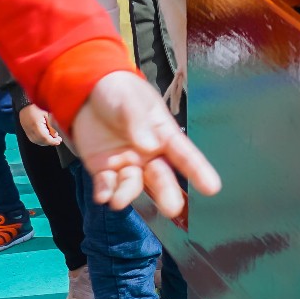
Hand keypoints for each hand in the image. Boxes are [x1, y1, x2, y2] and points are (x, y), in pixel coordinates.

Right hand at [18, 103, 62, 147]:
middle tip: (58, 140)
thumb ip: (51, 125)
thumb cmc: (37, 107)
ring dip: (46, 142)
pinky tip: (46, 138)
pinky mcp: (26, 131)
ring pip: (37, 141)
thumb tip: (55, 135)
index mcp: (36, 125)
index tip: (59, 141)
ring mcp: (27, 131)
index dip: (52, 141)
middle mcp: (30, 130)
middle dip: (50, 142)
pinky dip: (40, 140)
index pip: (45, 138)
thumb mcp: (47, 114)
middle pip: (41, 141)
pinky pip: (33, 139)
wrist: (25, 105)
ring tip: (53, 139)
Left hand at [68, 72, 219, 216]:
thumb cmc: (119, 91)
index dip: (198, 170)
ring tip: (118, 201)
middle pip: (161, 177)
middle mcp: (148, 154)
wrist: (87, 90)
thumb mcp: (129, 99)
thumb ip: (137, 120)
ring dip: (127, 194)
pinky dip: (105, 192)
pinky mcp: (103, 169)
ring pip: (132, 185)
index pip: (184, 154)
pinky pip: (106, 185)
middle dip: (167, 193)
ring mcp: (126, 163)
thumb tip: (149, 145)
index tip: (212, 188)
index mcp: (162, 134)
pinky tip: (103, 196)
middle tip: (172, 208)